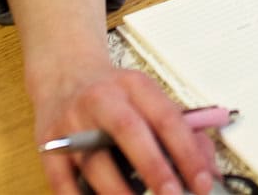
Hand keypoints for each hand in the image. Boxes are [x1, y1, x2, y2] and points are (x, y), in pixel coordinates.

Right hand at [31, 63, 218, 194]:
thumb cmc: (114, 94)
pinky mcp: (49, 147)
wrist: (64, 74)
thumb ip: (183, 131)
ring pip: (95, 161)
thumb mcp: (150, 99)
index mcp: (135, 87)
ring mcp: (72, 123)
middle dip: (154, 168)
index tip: (202, 181)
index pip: (166, 118)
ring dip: (119, 192)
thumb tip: (207, 170)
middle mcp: (102, 100)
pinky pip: (63, 181)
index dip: (187, 152)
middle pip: (129, 132)